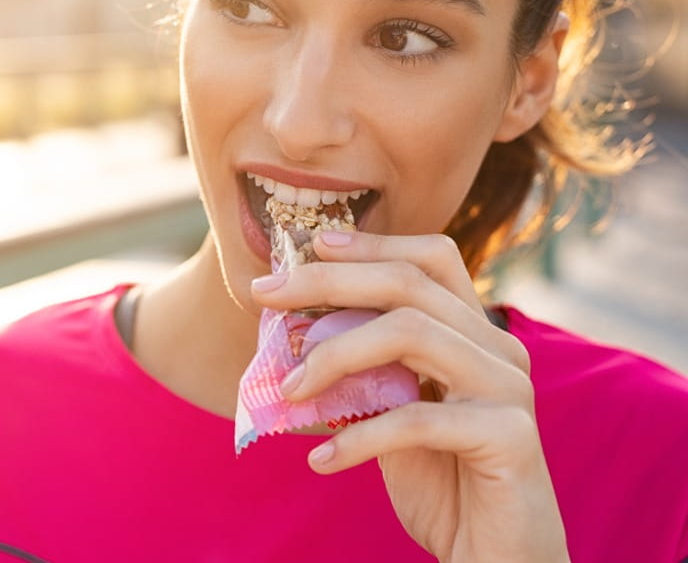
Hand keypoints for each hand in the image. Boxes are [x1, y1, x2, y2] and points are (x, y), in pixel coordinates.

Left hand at [251, 231, 569, 562]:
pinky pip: (417, 420)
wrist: (496, 560)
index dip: (373, 243)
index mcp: (475, 333)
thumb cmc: (442, 481)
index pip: (431, 258)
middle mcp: (499, 348)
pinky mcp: (509, 438)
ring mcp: (509, 389)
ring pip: (411, 333)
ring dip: (334, 355)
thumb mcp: (392, 413)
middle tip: (265, 294)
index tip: (312, 244)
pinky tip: (321, 461)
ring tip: (287, 390)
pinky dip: (358, 438)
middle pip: (409, 284)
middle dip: (329, 282)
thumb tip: (294, 330)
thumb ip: (364, 371)